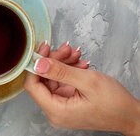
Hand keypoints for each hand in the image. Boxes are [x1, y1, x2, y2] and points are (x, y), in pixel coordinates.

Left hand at [25, 41, 139, 134]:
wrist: (132, 115)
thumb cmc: (115, 104)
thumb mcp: (88, 82)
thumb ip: (61, 71)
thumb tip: (38, 63)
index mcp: (56, 111)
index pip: (32, 85)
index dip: (36, 64)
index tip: (44, 49)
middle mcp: (55, 111)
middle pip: (43, 79)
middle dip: (54, 61)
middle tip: (66, 49)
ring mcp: (62, 106)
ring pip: (53, 77)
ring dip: (63, 63)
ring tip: (76, 54)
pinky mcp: (68, 101)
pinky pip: (63, 81)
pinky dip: (70, 70)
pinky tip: (79, 64)